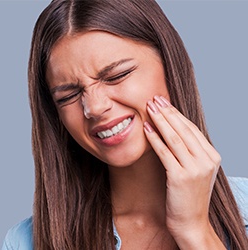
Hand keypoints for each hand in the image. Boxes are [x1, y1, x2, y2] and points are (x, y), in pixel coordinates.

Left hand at [144, 96, 224, 248]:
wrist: (191, 222)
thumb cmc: (190, 195)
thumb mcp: (196, 170)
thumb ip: (191, 151)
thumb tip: (174, 130)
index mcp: (212, 156)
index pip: (191, 129)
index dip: (176, 114)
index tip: (164, 102)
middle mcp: (206, 160)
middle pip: (183, 130)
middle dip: (167, 112)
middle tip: (154, 99)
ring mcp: (195, 168)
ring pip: (174, 138)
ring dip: (160, 121)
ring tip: (149, 108)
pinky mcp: (181, 177)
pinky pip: (165, 152)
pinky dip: (154, 138)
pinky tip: (146, 128)